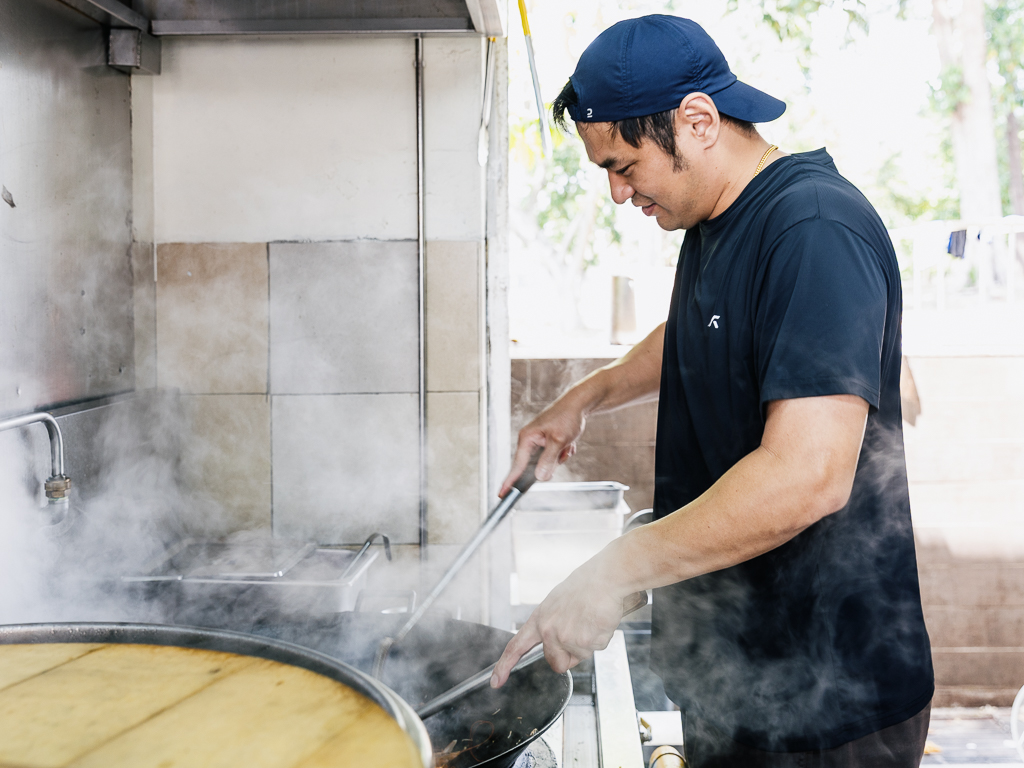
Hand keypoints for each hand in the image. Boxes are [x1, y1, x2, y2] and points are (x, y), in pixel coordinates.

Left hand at [490, 564, 627, 687]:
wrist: (605, 578)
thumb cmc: (585, 587)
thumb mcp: (557, 603)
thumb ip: (551, 625)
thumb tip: (555, 643)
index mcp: (539, 620)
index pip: (516, 647)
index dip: (504, 665)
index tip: (496, 681)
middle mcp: (549, 631)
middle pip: (556, 663)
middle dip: (568, 655)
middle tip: (579, 631)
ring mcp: (566, 638)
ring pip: (578, 658)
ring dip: (587, 645)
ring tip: (590, 621)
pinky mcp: (585, 643)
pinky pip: (595, 650)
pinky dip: (600, 638)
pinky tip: (599, 621)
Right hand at [499, 401, 586, 496]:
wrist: (579, 404)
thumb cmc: (567, 417)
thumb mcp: (558, 440)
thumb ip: (548, 460)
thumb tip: (540, 478)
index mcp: (527, 438)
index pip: (517, 465)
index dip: (510, 481)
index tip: (502, 495)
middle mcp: (530, 441)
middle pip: (536, 466)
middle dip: (552, 462)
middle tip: (561, 450)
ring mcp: (540, 442)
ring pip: (548, 463)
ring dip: (560, 456)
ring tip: (567, 443)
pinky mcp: (548, 443)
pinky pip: (555, 457)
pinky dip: (564, 452)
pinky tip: (569, 442)